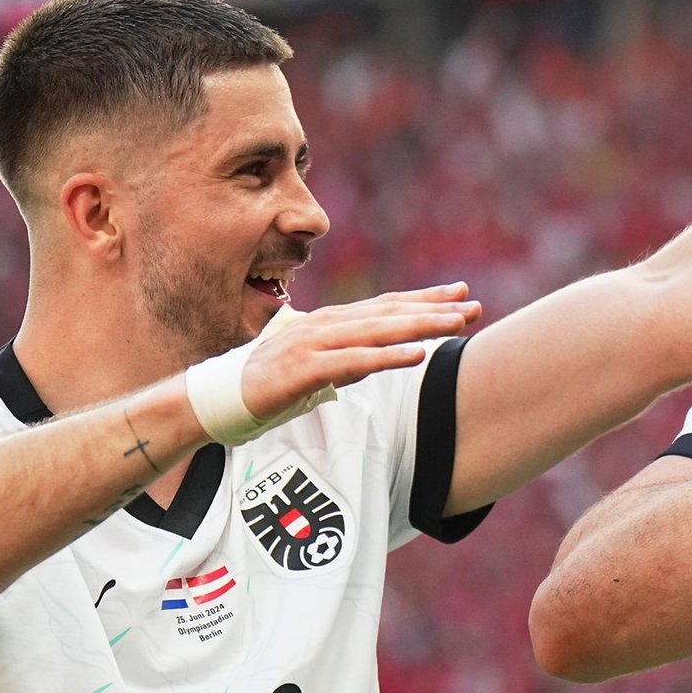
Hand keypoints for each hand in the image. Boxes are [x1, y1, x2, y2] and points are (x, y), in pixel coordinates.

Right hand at [241, 283, 482, 420]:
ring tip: (456, 324)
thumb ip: (350, 358)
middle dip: (434, 308)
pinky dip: (386, 357)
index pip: (386, 305)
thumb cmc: (269, 383)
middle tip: (474, 306)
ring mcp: (313, 344)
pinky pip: (353, 361)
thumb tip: (382, 357)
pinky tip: (416, 356)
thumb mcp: (319, 367)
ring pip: (377, 331)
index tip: (461, 293)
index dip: (425, 298)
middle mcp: (326, 324)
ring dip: (420, 326)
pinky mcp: (303, 368)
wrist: (218, 399)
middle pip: (389, 312)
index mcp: (331, 322)